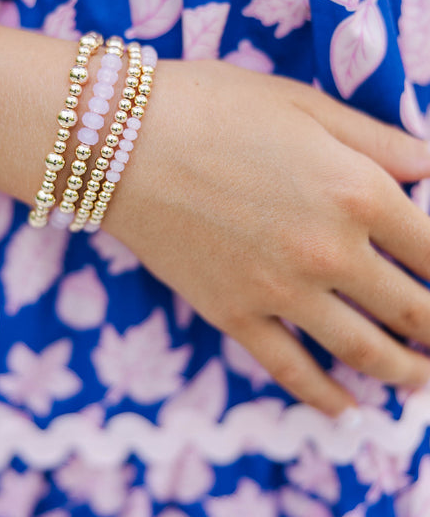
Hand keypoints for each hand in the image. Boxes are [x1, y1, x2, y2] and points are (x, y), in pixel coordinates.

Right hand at [104, 59, 429, 418]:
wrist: (117, 141)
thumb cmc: (212, 105)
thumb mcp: (305, 104)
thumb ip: (379, 140)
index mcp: (358, 192)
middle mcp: (331, 254)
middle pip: (414, 310)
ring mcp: (281, 294)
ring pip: (364, 351)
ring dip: (405, 372)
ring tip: (421, 379)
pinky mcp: (234, 316)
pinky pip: (291, 371)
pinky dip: (326, 399)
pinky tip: (347, 412)